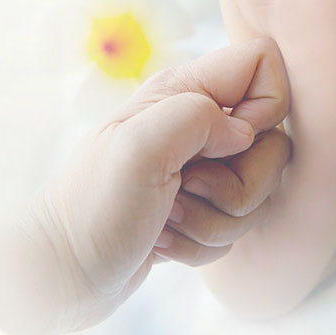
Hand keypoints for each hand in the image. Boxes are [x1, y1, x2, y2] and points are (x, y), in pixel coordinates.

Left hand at [25, 38, 289, 332]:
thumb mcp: (138, 145)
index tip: (228, 143)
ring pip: (256, 193)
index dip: (267, 105)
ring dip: (214, 220)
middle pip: (273, 142)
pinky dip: (200, 243)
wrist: (62, 271)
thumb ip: (197, 115)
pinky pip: (236, 229)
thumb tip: (247, 131)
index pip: (261, 63)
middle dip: (240, 184)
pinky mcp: (197, 213)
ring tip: (164, 217)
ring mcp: (197, 172)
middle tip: (183, 188)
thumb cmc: (91, 206)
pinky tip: (162, 240)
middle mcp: (192, 126)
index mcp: (179, 93)